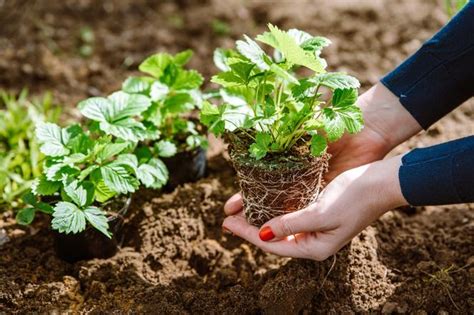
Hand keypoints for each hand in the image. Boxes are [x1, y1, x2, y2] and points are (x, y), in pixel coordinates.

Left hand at [222, 82, 420, 258]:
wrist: (381, 182)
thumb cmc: (355, 197)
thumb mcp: (320, 212)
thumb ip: (291, 224)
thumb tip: (263, 234)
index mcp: (314, 247)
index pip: (272, 245)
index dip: (247, 234)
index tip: (226, 223)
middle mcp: (313, 240)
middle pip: (273, 237)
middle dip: (249, 228)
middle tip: (227, 218)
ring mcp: (316, 227)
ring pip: (279, 225)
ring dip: (260, 217)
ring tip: (240, 210)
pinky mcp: (318, 212)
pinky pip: (289, 215)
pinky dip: (274, 209)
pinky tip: (262, 202)